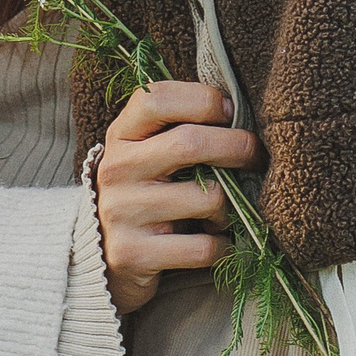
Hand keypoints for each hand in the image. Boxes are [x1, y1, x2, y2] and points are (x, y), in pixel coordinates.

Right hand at [95, 81, 259, 312]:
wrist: (101, 257)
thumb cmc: (144, 193)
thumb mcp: (147, 153)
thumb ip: (179, 128)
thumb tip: (238, 113)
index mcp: (121, 135)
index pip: (156, 97)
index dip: (203, 99)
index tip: (230, 112)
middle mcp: (117, 169)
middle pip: (190, 143)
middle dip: (237, 146)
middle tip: (254, 155)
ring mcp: (122, 212)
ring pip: (207, 198)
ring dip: (229, 208)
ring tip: (220, 212)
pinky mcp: (134, 254)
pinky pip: (204, 247)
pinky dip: (223, 246)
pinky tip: (216, 241)